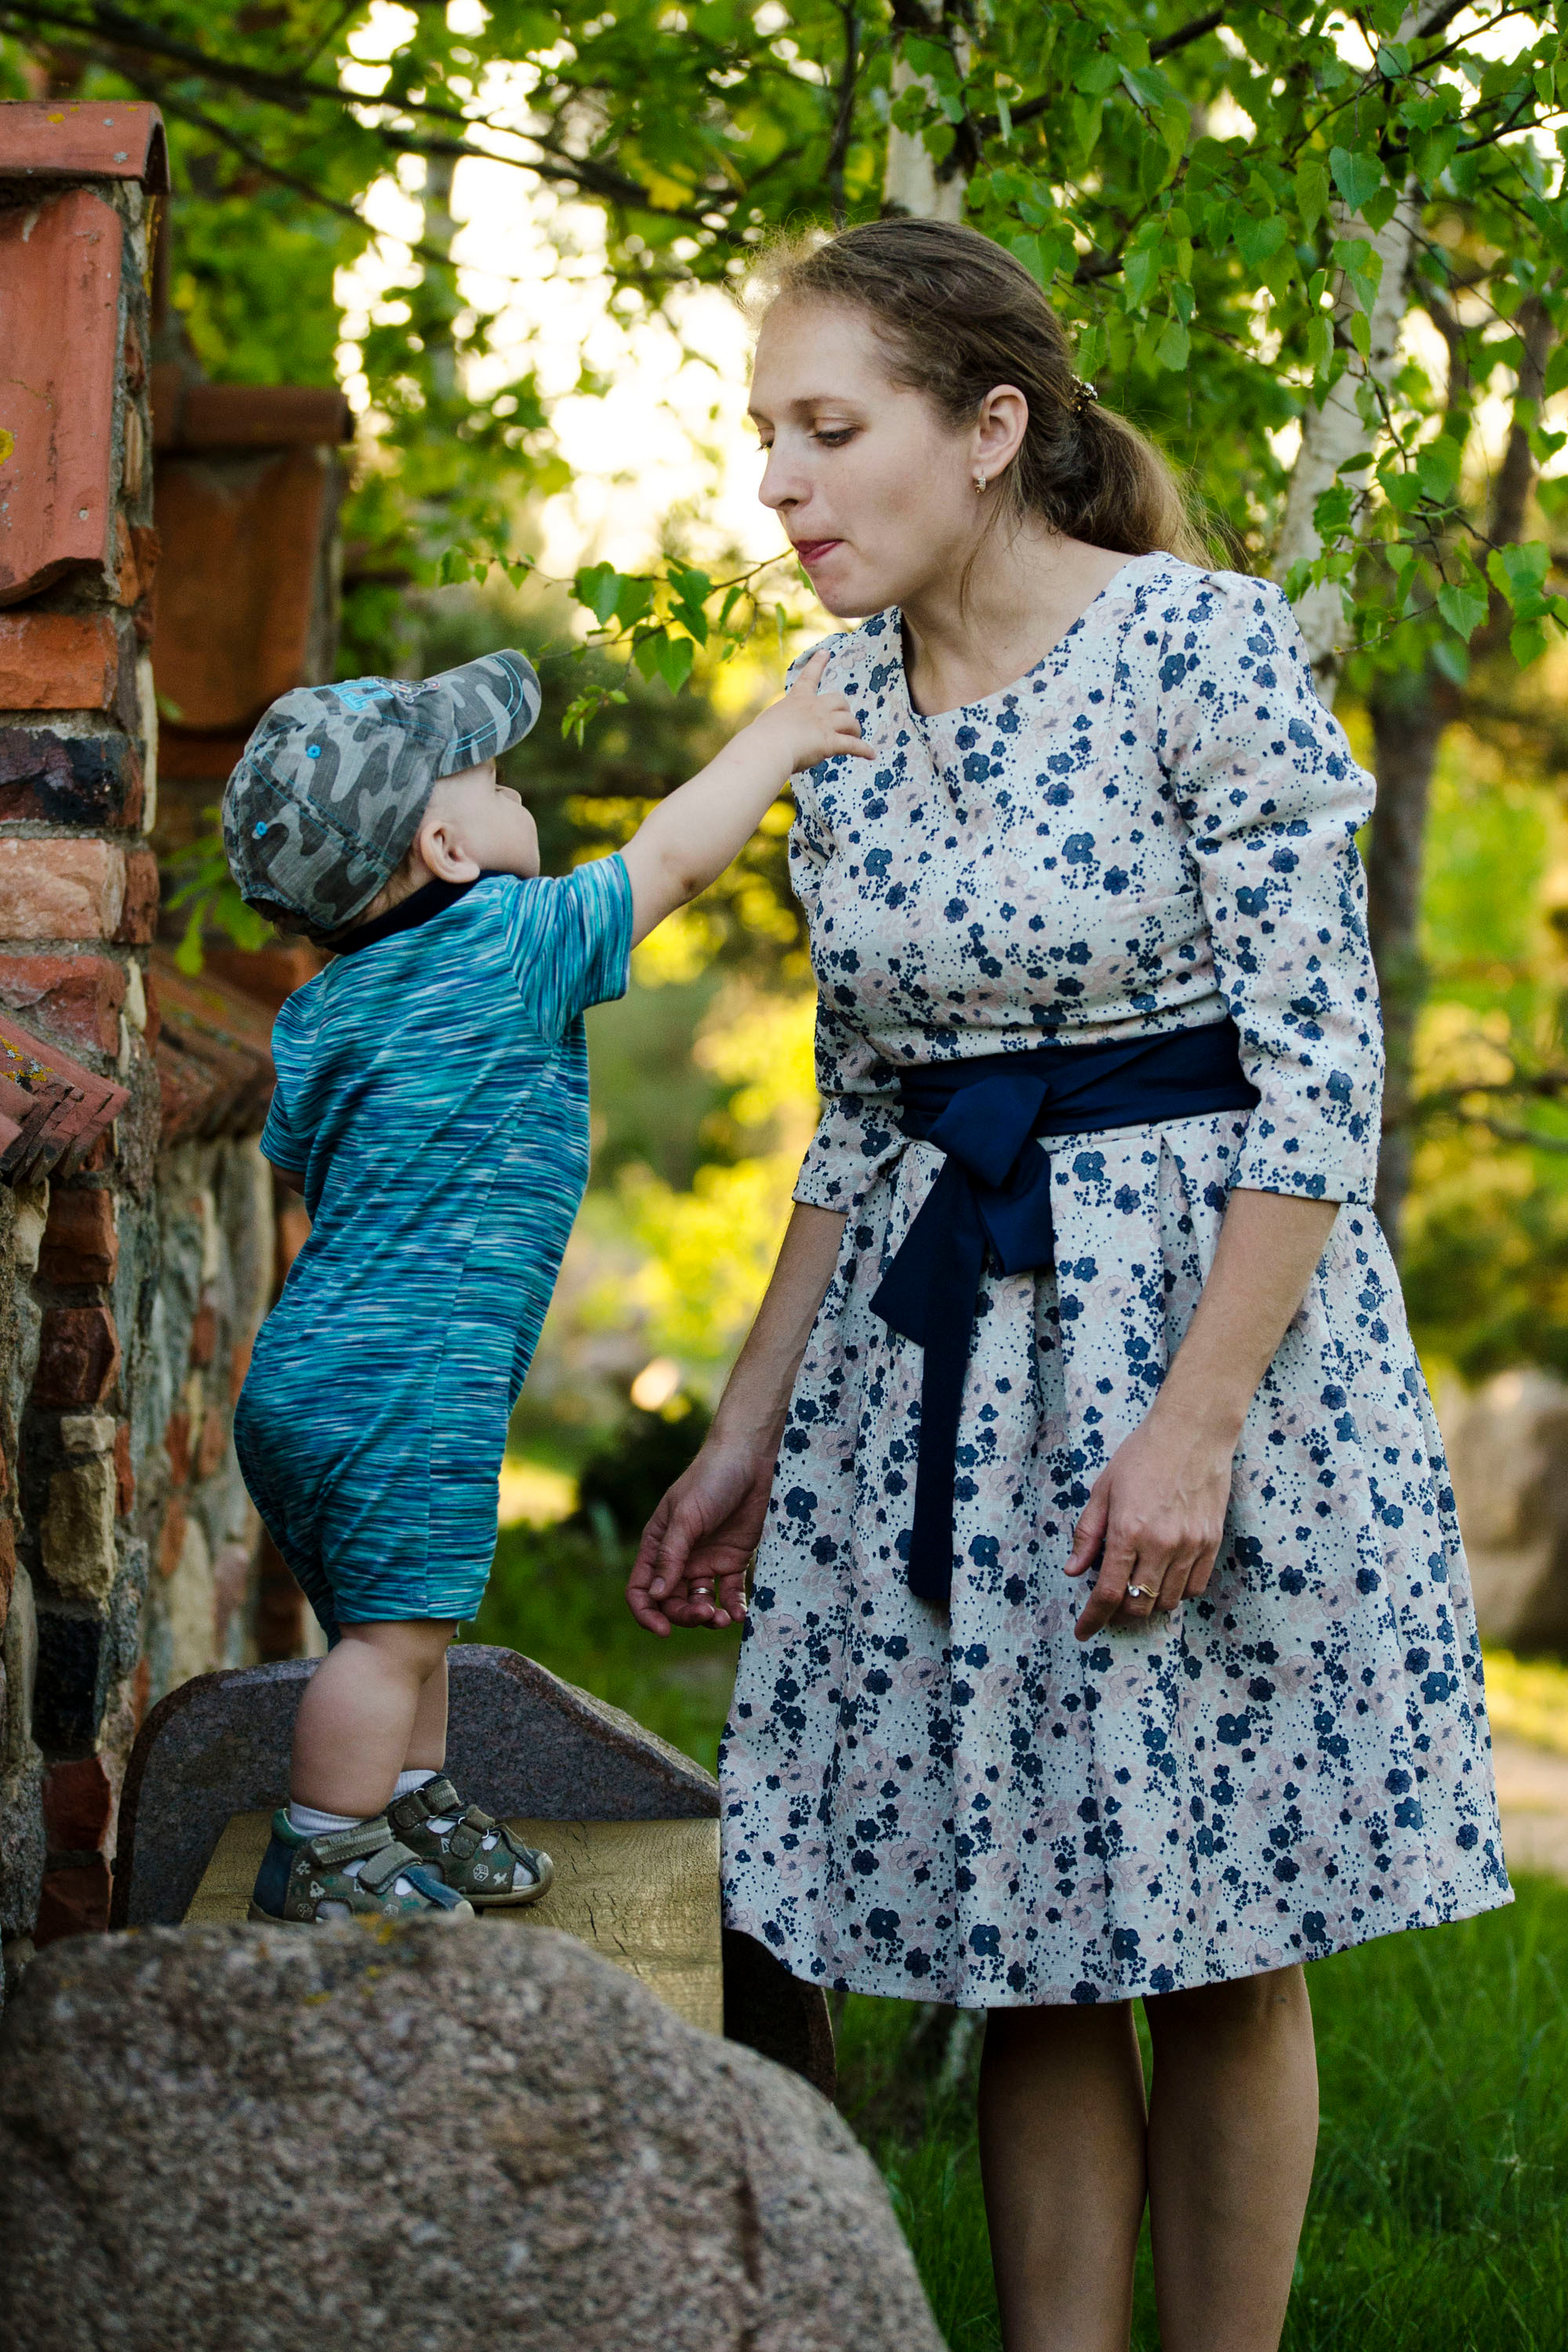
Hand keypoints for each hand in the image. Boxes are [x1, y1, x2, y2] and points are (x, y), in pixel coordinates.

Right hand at [626, 1435, 776, 1635]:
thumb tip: (656, 1596)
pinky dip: (733, 1606)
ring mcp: (707, 1561)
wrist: (752, 1460)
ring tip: (723, 1618)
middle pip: (672, 1602)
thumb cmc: (711, 1479)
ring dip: (709, 1616)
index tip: (663, 1630)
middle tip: (705, 1615)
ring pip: (701, 1602)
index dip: (647, 1613)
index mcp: (657, 1545)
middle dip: (685, 1615)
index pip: (642, 1589)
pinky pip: (730, 1593)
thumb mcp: (686, 1516)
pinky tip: (740, 1613)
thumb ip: (671, 1556)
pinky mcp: (734, 1561)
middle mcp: (680, 1558)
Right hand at [746, 648, 874, 776]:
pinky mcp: (830, 742)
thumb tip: (777, 732)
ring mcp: (824, 724)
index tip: (825, 652)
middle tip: (844, 721)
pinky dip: (864, 750)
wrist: (767, 746)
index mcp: (797, 700)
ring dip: (855, 730)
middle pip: (840, 701)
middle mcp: (814, 708)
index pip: (809, 677)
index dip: (818, 663)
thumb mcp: (769, 722)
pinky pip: (853, 745)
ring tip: (857, 737)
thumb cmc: (761, 737)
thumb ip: (778, 723)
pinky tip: (871, 755)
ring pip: (850, 722)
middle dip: (844, 710)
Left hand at [1064, 1403, 1237, 1640]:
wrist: (1193, 1433)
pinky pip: (1194, 1588)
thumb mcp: (1103, 1490)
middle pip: (1138, 1605)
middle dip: (1118, 1616)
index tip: (1083, 1632)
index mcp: (1129, 1531)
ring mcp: (1191, 1546)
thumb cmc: (1141, 1456)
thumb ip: (1088, 1534)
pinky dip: (1175, 1593)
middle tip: (1107, 1609)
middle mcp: (1161, 1545)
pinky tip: (1163, 1580)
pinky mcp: (1212, 1543)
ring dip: (1147, 1605)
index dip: (1093, 1619)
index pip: (1108, 1593)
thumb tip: (1073, 1571)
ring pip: (1168, 1602)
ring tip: (1135, 1592)